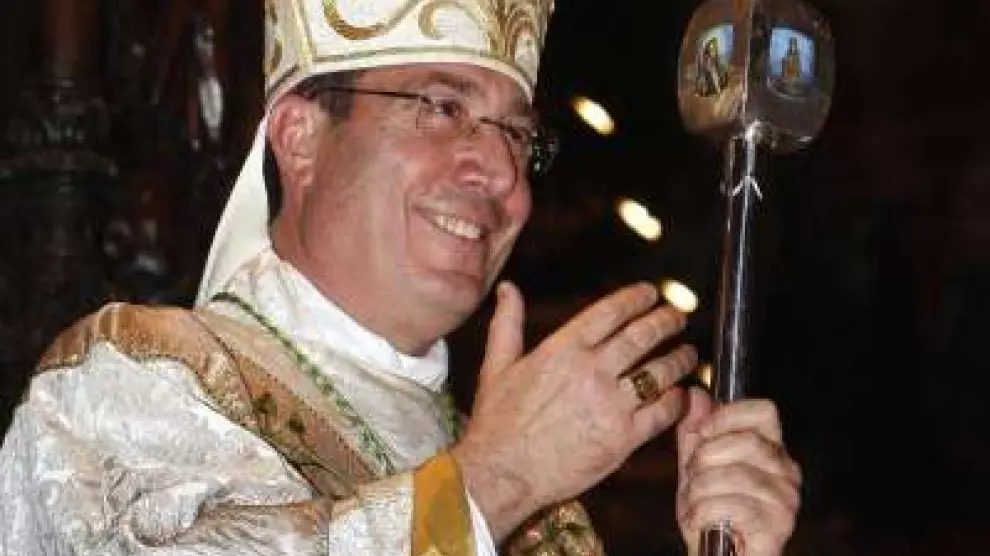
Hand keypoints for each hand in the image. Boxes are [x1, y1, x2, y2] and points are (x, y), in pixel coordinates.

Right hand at [451, 281, 697, 540]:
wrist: (502, 473)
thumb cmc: (497, 423)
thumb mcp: (496, 365)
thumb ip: (508, 323)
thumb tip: (508, 289)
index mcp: (562, 349)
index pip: (611, 311)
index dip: (637, 298)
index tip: (651, 294)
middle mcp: (591, 370)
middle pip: (643, 335)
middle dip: (667, 320)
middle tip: (678, 316)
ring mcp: (610, 404)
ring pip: (660, 371)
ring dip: (679, 359)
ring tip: (687, 353)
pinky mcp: (623, 438)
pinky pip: (662, 412)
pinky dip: (675, 400)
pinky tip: (678, 395)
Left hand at [676, 388, 801, 555]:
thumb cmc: (709, 515)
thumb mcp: (694, 468)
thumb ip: (695, 432)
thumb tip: (697, 393)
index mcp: (770, 449)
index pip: (764, 411)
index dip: (729, 415)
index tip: (703, 431)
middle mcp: (786, 470)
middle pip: (747, 441)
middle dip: (705, 458)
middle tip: (693, 479)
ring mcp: (786, 499)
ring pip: (736, 474)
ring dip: (700, 490)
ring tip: (695, 504)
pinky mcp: (779, 527)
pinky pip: (734, 505)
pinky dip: (705, 512)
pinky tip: (700, 521)